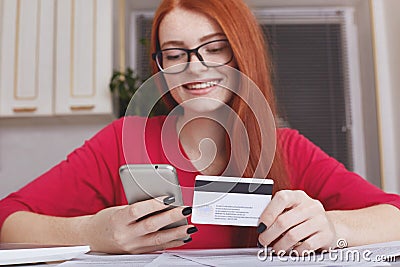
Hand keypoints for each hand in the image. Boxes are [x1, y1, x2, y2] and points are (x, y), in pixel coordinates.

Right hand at [80, 196, 195, 253]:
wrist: (92, 238)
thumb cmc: (107, 220)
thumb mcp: (118, 209)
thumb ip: (139, 207)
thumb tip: (163, 202)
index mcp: (118, 220)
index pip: (138, 210)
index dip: (154, 204)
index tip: (169, 197)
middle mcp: (125, 235)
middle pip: (151, 226)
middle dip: (171, 217)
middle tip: (185, 210)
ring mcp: (132, 246)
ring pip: (158, 240)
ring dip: (177, 233)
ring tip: (190, 226)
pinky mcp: (138, 253)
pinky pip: (158, 247)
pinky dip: (172, 242)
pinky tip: (183, 237)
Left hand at [257, 190, 336, 253]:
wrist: (331, 226)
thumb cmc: (305, 217)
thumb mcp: (293, 209)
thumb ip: (278, 213)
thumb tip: (261, 225)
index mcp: (299, 196)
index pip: (281, 199)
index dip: (268, 213)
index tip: (261, 226)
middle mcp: (310, 206)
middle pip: (284, 221)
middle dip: (269, 234)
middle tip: (263, 241)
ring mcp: (320, 220)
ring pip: (293, 235)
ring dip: (280, 245)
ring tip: (275, 248)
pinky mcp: (326, 235)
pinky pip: (306, 246)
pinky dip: (295, 251)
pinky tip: (291, 251)